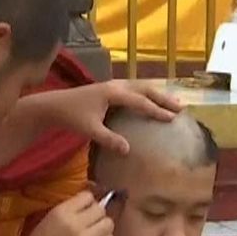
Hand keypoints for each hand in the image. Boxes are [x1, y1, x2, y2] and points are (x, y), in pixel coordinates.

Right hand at [17, 190, 112, 235]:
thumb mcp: (47, 219)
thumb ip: (67, 209)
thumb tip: (86, 203)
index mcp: (61, 213)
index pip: (87, 196)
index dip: (86, 201)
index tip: (83, 207)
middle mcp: (76, 224)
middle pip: (100, 209)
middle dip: (96, 213)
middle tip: (89, 220)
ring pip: (108, 223)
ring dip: (102, 225)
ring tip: (93, 230)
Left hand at [44, 80, 183, 155]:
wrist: (54, 105)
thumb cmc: (71, 116)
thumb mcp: (90, 130)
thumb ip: (109, 139)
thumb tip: (128, 150)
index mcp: (113, 92)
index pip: (140, 101)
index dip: (157, 110)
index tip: (172, 118)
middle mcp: (116, 85)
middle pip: (146, 89)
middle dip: (164, 98)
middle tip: (181, 108)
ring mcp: (113, 85)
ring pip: (141, 86)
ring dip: (157, 94)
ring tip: (173, 103)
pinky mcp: (110, 89)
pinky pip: (134, 89)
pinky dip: (147, 94)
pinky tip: (153, 101)